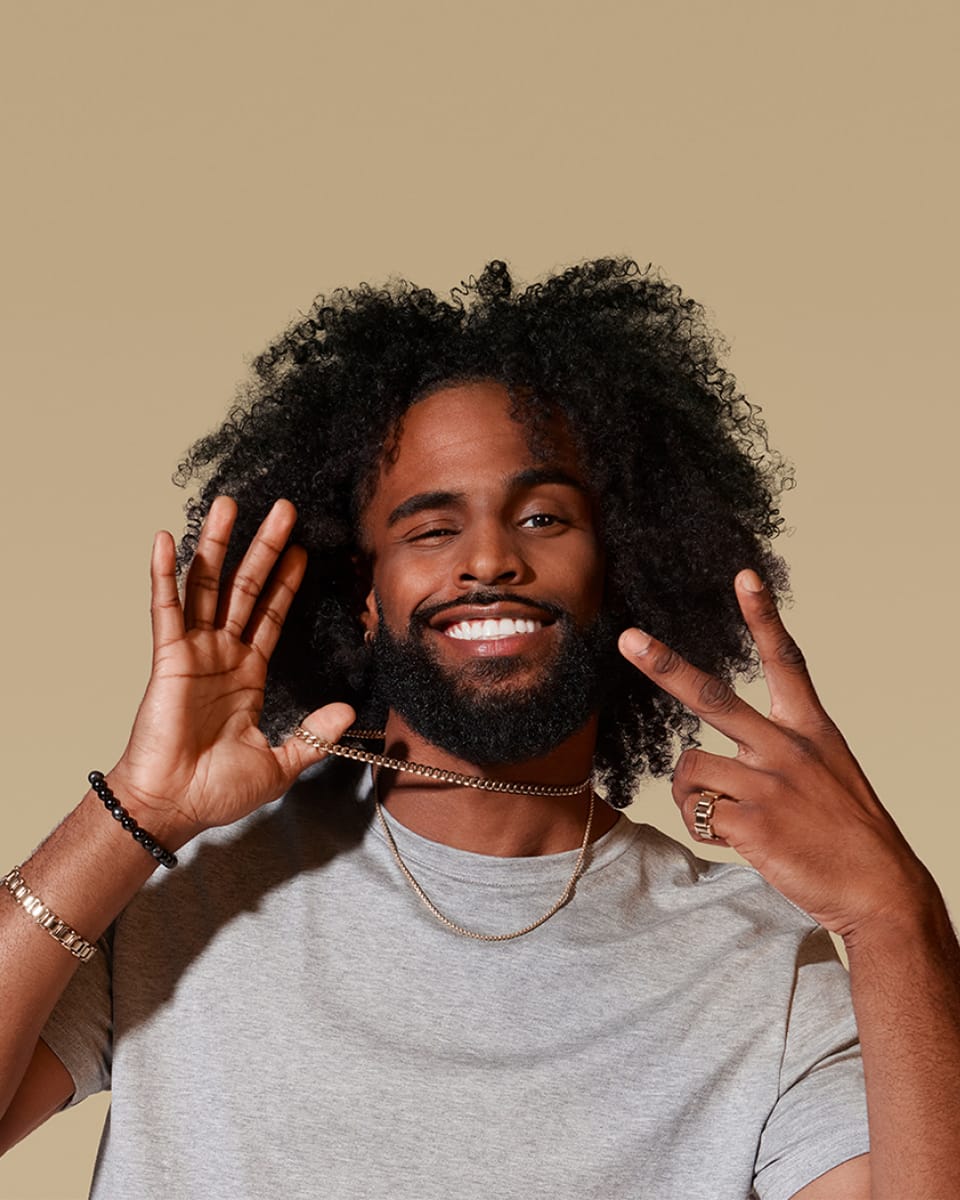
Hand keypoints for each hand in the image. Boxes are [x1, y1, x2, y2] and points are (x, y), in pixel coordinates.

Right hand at [110, 496, 354, 843]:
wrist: (176, 805)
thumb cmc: (217, 789)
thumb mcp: (280, 763)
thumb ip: (313, 735)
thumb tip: (348, 712)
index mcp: (247, 674)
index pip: (271, 615)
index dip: (286, 583)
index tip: (303, 550)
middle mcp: (222, 654)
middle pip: (245, 587)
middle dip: (264, 547)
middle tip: (283, 509)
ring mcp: (194, 652)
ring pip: (207, 586)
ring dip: (217, 545)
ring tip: (228, 505)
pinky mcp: (169, 658)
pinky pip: (166, 610)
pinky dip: (164, 575)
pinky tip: (165, 541)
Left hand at [618, 569, 934, 943]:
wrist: (880, 889)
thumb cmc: (848, 833)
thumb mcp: (828, 772)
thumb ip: (779, 751)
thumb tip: (716, 754)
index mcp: (810, 728)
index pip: (785, 659)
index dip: (764, 615)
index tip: (744, 575)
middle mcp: (787, 746)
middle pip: (711, 695)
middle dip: (663, 665)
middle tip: (628, 638)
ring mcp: (769, 783)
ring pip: (689, 767)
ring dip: (691, 793)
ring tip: (725, 813)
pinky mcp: (754, 822)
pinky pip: (696, 813)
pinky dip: (704, 828)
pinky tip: (736, 839)